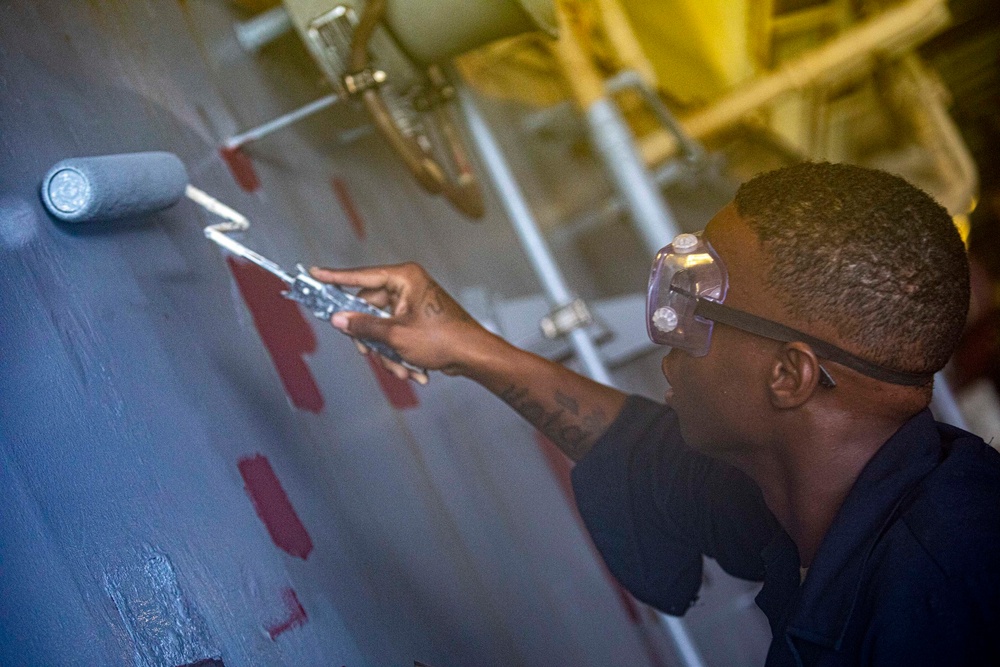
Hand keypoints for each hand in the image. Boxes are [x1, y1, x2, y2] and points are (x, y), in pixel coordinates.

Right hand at [309, 263, 494, 383]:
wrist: (474, 356)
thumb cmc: (443, 339)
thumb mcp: (396, 335)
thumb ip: (363, 326)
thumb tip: (338, 319)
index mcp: (404, 278)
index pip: (361, 276)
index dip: (335, 278)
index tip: (314, 273)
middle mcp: (407, 286)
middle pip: (368, 310)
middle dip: (371, 340)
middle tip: (369, 353)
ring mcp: (412, 303)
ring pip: (381, 328)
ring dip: (387, 353)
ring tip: (403, 370)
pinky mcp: (417, 320)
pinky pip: (395, 336)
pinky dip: (399, 354)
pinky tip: (413, 371)